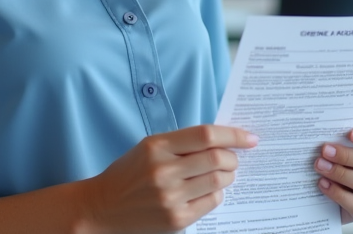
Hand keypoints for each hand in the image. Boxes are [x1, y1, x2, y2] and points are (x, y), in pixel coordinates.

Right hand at [79, 124, 258, 233]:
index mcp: (157, 146)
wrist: (103, 207)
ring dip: (228, 176)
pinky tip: (208, 190)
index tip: (249, 138)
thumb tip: (222, 141)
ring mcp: (170, 196)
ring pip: (218, 181)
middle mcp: (164, 170)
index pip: (206, 135)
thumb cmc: (129, 173)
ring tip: (223, 173)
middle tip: (233, 159)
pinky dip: (216, 193)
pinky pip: (211, 202)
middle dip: (232, 158)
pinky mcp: (176, 218)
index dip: (233, 135)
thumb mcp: (149, 147)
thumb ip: (181, 143)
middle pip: (216, 158)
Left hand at [314, 127, 352, 222]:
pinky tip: (323, 184)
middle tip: (325, 150)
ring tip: (320, 166)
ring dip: (340, 173)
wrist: (324, 193)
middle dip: (346, 156)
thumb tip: (323, 126)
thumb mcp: (339, 145)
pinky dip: (338, 194)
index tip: (351, 133)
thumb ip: (338, 135)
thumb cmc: (334, 160)